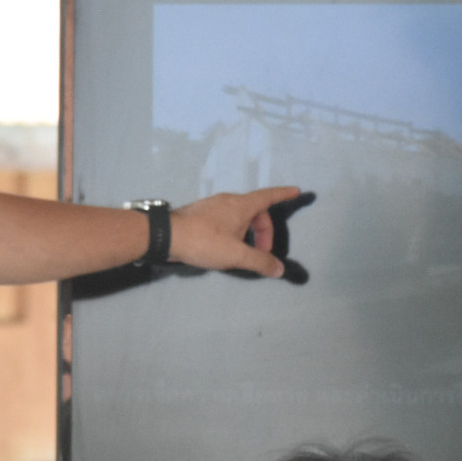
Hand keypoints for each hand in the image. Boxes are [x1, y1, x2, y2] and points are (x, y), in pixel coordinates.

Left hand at [169, 186, 302, 277]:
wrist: (166, 236)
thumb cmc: (204, 241)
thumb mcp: (235, 255)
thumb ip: (259, 261)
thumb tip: (279, 269)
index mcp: (241, 205)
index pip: (268, 196)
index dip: (284, 194)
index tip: (296, 191)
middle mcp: (228, 200)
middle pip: (255, 211)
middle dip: (264, 231)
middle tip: (262, 253)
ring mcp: (213, 205)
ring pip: (239, 215)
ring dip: (248, 232)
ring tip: (243, 252)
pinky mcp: (201, 214)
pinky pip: (226, 219)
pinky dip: (234, 231)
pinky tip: (226, 247)